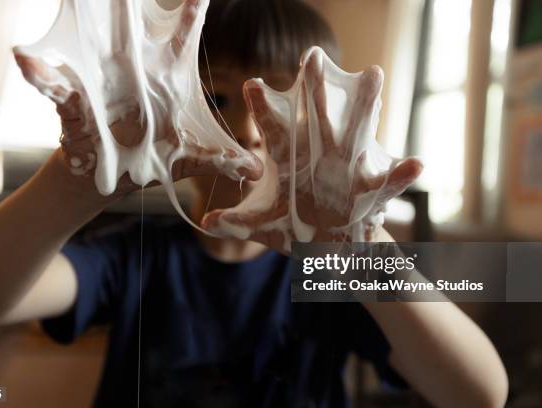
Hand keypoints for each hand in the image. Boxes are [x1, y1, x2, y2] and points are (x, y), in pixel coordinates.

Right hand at [13, 0, 261, 197]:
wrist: (107, 180)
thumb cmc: (148, 159)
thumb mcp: (187, 158)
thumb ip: (220, 160)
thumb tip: (256, 170)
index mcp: (164, 82)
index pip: (180, 41)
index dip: (190, 15)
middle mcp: (133, 75)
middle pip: (134, 32)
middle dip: (132, 3)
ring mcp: (103, 86)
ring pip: (89, 48)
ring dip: (80, 24)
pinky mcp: (77, 106)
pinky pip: (57, 89)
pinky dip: (40, 76)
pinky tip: (24, 60)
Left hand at [202, 50, 421, 251]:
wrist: (326, 248)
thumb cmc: (290, 229)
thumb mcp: (261, 226)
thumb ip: (236, 223)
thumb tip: (206, 222)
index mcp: (288, 160)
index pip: (273, 129)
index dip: (263, 109)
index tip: (253, 84)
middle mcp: (318, 155)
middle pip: (316, 117)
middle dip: (314, 87)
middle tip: (312, 55)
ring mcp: (346, 169)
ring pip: (357, 132)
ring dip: (366, 106)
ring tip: (374, 74)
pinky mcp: (369, 191)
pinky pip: (388, 181)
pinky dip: (401, 175)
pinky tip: (417, 165)